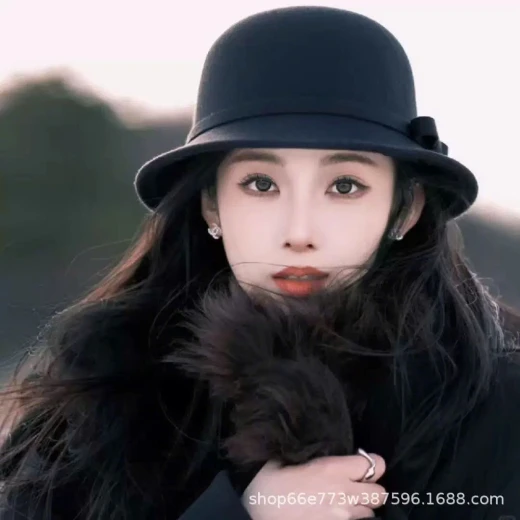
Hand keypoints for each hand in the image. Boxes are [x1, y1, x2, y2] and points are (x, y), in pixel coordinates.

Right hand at [242, 453, 385, 518]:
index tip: (362, 464)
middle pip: (380, 493)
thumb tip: (313, 451)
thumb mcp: (286, 459)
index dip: (371, 464)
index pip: (373, 465)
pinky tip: (334, 514)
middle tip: (356, 486)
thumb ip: (309, 456)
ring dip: (361, 507)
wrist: (254, 516)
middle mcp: (342, 494)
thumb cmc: (266, 484)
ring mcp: (340, 517)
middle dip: (371, 489)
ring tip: (344, 502)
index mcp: (331, 469)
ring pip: (369, 514)